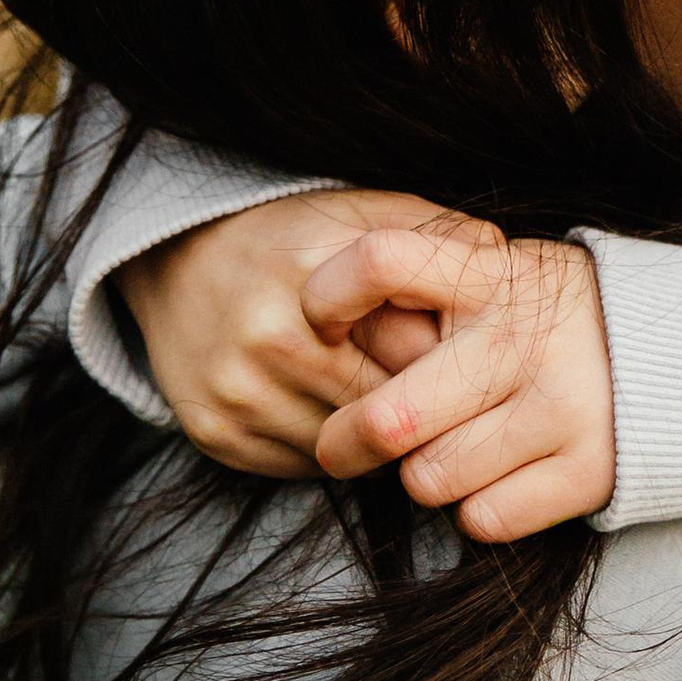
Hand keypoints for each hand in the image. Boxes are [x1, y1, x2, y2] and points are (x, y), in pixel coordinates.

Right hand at [120, 189, 462, 475]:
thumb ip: (435, 234)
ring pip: (349, 449)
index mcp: (312, 275)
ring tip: (384, 399)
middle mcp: (268, 338)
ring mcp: (237, 393)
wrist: (174, 262)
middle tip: (440, 396)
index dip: (448, 360)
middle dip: (421, 406)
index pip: (415, 349)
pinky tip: (335, 414)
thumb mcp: (360, 214)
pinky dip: (332, 452)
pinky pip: (306, 466)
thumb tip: (507, 264)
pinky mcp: (217, 436)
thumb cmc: (289, 237)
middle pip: (385, 406)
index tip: (463, 360)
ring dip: (379, 439)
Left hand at [306, 225, 617, 539]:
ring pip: (428, 479)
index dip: (328, 296)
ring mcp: (561, 408)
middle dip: (345, 442)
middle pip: (389, 418)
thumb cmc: (549, 320)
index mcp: (491, 277)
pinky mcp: (588, 471)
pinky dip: (479, 508)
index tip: (320, 325)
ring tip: (456, 446)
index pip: (382, 262)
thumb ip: (422, 292)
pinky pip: (483, 518)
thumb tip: (325, 329)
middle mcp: (524, 340)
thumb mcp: (496, 275)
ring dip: (427, 474)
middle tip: (342, 445)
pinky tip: (501, 474)